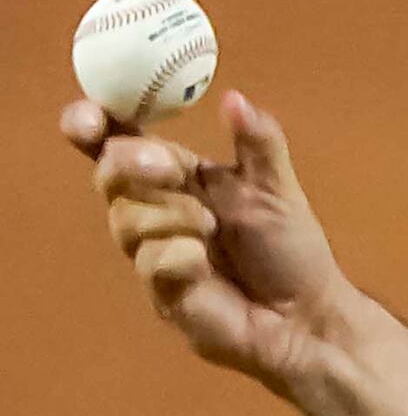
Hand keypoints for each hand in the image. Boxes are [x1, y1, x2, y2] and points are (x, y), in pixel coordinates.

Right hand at [62, 91, 354, 387]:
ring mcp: (153, 253)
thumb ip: (259, 143)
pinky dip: (180, 257)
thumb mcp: (279, 188)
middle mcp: (155, 210)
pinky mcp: (162, 293)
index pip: (115, 141)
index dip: (90, 125)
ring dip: (172, 216)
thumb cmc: (291, 252)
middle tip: (168, 168)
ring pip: (127, 219)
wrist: (309, 317)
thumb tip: (234, 99)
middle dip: (133, 163)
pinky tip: (206, 267)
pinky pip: (150, 262)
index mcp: (175, 175)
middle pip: (108, 173)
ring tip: (212, 229)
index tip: (91, 118)